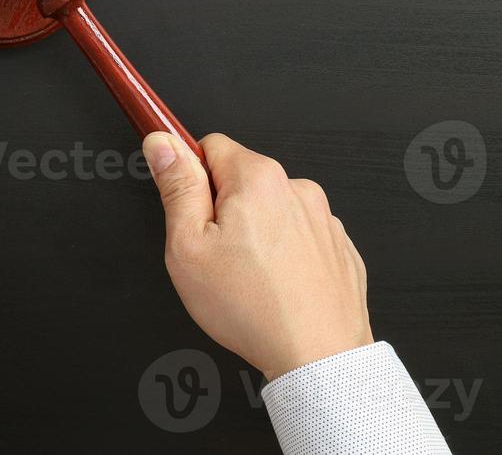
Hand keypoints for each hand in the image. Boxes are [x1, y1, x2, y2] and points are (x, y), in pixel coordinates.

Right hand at [142, 132, 371, 380]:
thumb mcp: (188, 246)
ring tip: (249, 278)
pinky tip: (276, 286)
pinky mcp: (338, 247)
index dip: (190, 177)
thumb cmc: (252, 308)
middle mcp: (297, 188)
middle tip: (214, 256)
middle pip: (242, 180)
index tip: (187, 205)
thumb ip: (176, 187)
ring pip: (272, 210)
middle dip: (223, 209)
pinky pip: (299, 237)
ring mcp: (323, 219)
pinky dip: (285, 254)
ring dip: (257, 232)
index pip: (209, 146)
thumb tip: (163, 144)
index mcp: (257, 178)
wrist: (318, 356)